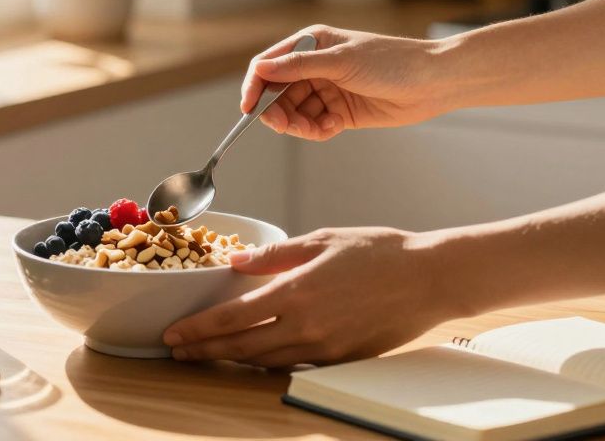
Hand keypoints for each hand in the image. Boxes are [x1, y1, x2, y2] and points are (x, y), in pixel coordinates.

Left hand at [162, 227, 451, 366]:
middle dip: (204, 351)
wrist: (430, 279)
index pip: (232, 318)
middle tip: (177, 352)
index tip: (174, 334)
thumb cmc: (380, 252)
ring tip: (208, 355)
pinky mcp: (341, 359)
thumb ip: (275, 254)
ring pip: (264, 361)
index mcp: (296, 292)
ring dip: (232, 359)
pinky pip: (294, 365)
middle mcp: (305, 326)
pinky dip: (268, 363)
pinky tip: (254, 357)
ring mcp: (324, 348)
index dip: (198, 329)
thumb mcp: (323, 240)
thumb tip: (236, 262)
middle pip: (241, 347)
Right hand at [242, 26, 454, 140]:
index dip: (255, 86)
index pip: (269, 65)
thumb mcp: (342, 61)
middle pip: (278, 93)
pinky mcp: (340, 112)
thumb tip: (260, 70)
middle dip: (278, 111)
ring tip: (315, 129)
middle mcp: (315, 66)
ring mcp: (327, 89)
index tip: (248, 108)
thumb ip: (298, 66)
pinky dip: (317, 130)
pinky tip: (333, 127)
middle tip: (286, 125)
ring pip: (295, 112)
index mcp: (312, 44)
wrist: (432, 83)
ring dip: (299, 124)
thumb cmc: (392, 62)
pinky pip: (315, 124)